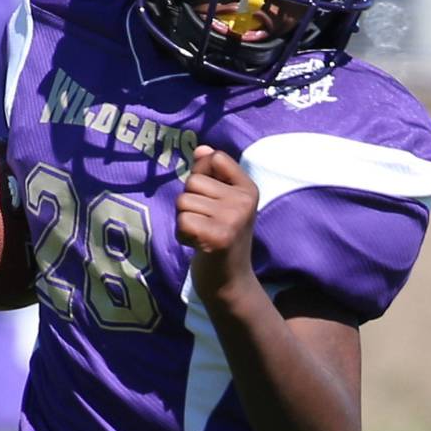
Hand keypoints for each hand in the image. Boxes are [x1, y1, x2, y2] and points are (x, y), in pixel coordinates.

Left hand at [175, 144, 258, 301]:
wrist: (229, 282)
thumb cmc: (220, 237)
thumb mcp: (221, 202)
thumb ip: (210, 174)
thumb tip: (201, 149)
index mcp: (248, 188)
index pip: (214, 158)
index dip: (201, 176)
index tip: (210, 200)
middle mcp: (245, 201)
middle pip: (193, 181)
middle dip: (189, 202)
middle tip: (205, 223)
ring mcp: (233, 219)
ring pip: (184, 201)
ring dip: (185, 220)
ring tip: (202, 234)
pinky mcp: (218, 237)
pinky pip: (182, 221)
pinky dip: (182, 235)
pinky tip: (197, 245)